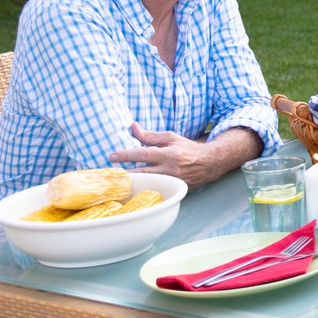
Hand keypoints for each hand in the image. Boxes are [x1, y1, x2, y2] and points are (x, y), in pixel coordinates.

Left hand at [112, 122, 232, 185]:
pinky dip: (143, 188)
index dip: (127, 155)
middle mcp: (170, 169)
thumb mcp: (170, 137)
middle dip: (124, 172)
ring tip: (117, 180)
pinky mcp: (173, 190)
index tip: (112, 155)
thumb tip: (133, 127)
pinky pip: (155, 189)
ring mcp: (172, 181)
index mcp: (170, 153)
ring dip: (131, 182)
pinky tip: (133, 187)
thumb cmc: (187, 149)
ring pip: (147, 183)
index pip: (144, 153)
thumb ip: (150, 135)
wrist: (209, 164)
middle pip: (142, 172)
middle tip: (109, 171)